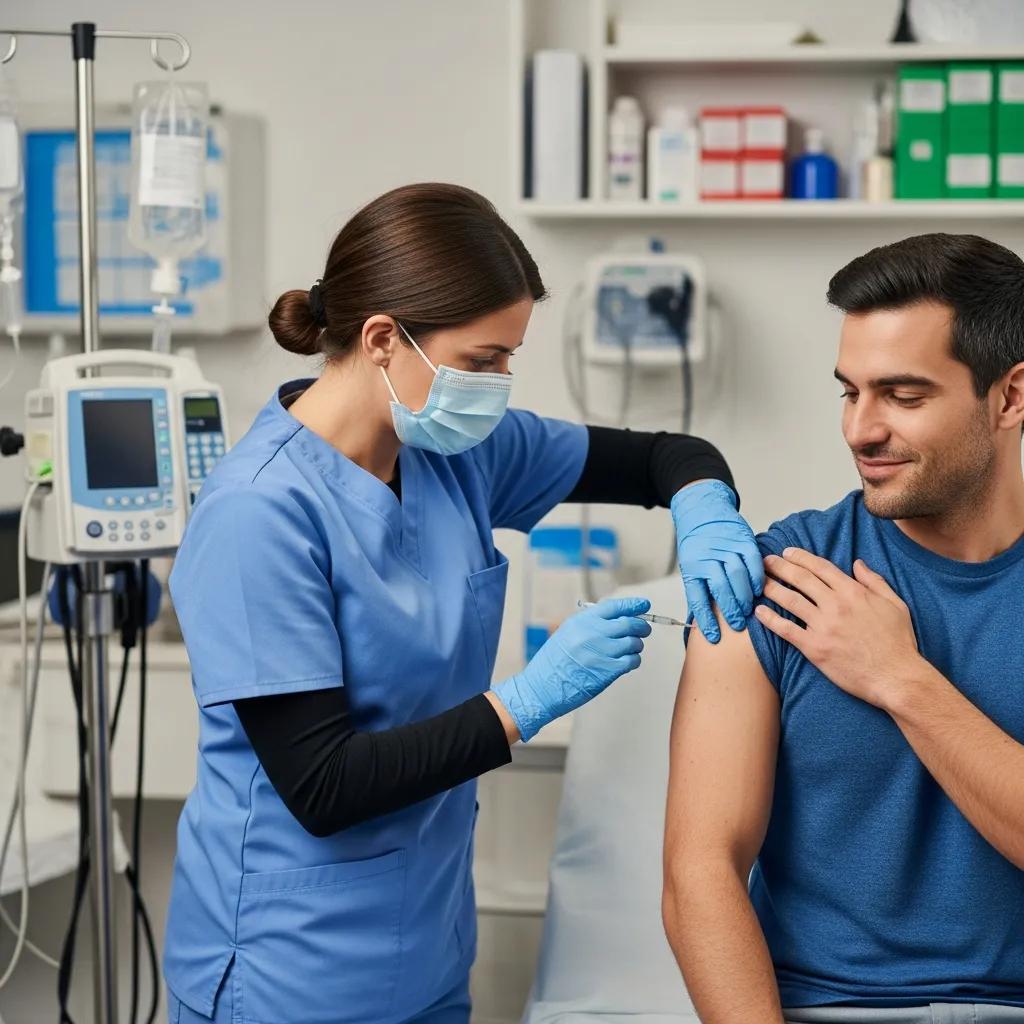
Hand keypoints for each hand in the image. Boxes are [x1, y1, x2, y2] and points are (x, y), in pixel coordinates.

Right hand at [492, 596, 651, 741]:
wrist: (541, 687)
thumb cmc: (554, 661)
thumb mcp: (567, 633)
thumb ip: (591, 624)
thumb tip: (619, 617)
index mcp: (582, 621)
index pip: (614, 607)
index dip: (633, 604)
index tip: (644, 604)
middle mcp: (593, 634)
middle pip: (629, 623)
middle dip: (641, 626)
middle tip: (644, 630)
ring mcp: (601, 652)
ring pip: (634, 643)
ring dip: (637, 645)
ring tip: (631, 649)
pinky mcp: (607, 671)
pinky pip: (632, 661)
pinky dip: (634, 660)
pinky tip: (628, 662)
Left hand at [671, 480, 764, 643]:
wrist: (703, 512)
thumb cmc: (697, 544)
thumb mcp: (691, 566)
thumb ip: (700, 587)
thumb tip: (706, 618)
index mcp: (691, 567)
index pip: (697, 598)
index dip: (706, 620)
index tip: (714, 637)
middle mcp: (707, 557)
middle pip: (720, 588)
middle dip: (730, 610)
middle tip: (737, 624)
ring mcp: (725, 547)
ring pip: (737, 576)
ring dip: (744, 596)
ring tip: (748, 610)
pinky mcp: (742, 539)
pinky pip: (752, 562)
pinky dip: (756, 577)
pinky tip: (757, 589)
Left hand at [753, 548, 922, 708]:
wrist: (896, 677)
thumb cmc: (898, 642)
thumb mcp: (895, 604)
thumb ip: (875, 581)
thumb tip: (857, 563)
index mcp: (853, 592)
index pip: (820, 567)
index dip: (801, 557)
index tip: (787, 552)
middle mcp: (835, 605)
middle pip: (800, 579)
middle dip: (780, 567)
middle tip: (765, 561)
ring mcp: (823, 626)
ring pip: (789, 600)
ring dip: (771, 588)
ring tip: (758, 581)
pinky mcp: (814, 648)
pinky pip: (786, 630)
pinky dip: (770, 619)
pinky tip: (758, 612)